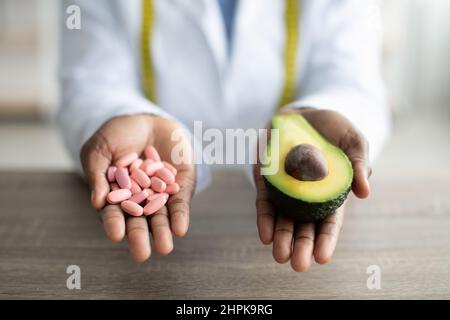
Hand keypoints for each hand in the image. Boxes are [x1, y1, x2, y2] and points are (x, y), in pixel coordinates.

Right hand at [81, 114, 195, 261]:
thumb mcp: (99, 150)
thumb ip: (97, 174)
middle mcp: (139, 197)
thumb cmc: (116, 135)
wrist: (144, 118)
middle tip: (141, 255)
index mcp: (116, 194)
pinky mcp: (180, 183)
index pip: (114, 212)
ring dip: (163, 231)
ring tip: (164, 247)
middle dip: (140, 236)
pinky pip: (180, 200)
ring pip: (161, 215)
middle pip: (139, 220)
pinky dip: (180, 214)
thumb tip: (96, 202)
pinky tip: (180, 228)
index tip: (116, 235)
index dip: (114, 223)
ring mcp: (161, 191)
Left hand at [254, 108, 370, 271]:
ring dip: (281, 238)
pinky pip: (265, 201)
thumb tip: (365, 192)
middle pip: (304, 226)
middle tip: (298, 265)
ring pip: (282, 219)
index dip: (326, 240)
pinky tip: (264, 235)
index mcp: (330, 193)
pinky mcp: (267, 179)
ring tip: (280, 255)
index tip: (322, 257)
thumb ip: (360, 164)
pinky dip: (265, 218)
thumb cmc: (333, 130)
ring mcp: (285, 188)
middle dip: (301, 246)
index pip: (329, 222)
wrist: (303, 112)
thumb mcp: (353, 141)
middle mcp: (306, 196)